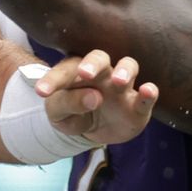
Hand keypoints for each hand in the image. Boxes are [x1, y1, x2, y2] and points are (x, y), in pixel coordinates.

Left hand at [37, 49, 159, 146]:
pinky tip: (148, 91)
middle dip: (93, 63)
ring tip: (119, 82)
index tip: (42, 92)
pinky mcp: (138, 106)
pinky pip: (147, 96)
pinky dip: (149, 93)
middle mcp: (101, 74)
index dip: (54, 79)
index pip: (66, 70)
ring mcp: (122, 88)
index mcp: (76, 73)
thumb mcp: (59, 114)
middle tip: (85, 74)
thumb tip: (93, 97)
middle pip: (100, 58)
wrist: (92, 132)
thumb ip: (68, 104)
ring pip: (128, 66)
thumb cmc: (72, 114)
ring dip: (124, 71)